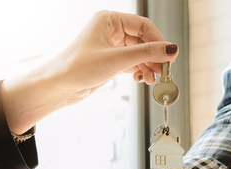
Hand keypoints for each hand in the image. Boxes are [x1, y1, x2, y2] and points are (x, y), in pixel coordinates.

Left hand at [50, 10, 179, 102]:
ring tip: (152, 79)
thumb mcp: (117, 59)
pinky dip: (139, 70)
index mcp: (109, 20)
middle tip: (163, 71)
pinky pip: (131, 62)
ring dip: (147, 66)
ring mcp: (110, 46)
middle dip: (153, 56)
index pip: (143, 26)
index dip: (158, 41)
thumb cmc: (78, 67)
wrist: (59, 86)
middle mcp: (110, 30)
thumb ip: (147, 54)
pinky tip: (142, 79)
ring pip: (138, 53)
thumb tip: (171, 49)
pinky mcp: (109, 61)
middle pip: (142, 40)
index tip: (169, 56)